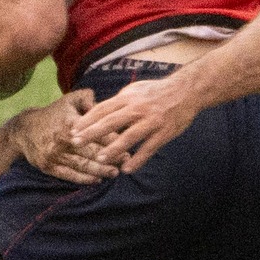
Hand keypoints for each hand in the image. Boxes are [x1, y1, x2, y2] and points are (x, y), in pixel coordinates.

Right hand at [0, 91, 116, 184]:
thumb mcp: (69, 100)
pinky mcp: (48, 167)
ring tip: (115, 172)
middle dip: (111, 157)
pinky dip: (84, 179)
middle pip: (92, 151)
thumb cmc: (54, 114)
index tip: (127, 143)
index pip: (97, 133)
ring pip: (82, 165)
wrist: (24, 130)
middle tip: (126, 160)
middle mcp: (63, 140)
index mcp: (70, 122)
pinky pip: (69, 176)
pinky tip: (97, 180)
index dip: (114, 140)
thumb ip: (88, 99)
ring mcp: (55, 155)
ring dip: (100, 170)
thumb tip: (106, 105)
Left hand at [71, 73, 202, 172]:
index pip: (102, 109)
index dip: (86, 120)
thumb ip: (118, 101)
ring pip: (128, 137)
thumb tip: (99, 110)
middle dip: (91, 133)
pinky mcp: (163, 132)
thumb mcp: (135, 90)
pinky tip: (127, 169)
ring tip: (100, 159)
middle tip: (76, 143)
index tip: (73, 130)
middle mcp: (137, 109)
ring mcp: (151, 121)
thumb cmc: (157, 91)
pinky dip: (138, 159)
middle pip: (110, 122)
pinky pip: (148, 148)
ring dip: (113, 149)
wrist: (187, 90)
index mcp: (128, 98)